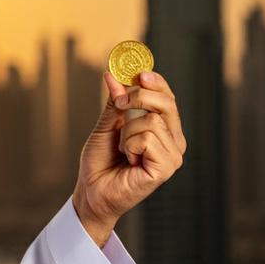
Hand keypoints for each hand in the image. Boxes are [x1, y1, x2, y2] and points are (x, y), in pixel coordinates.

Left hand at [72, 69, 186, 241]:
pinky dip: (129, 146)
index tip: (139, 73)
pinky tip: (128, 161)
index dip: (155, 82)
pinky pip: (147, 139)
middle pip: (167, 103)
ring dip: (126, 132)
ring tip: (122, 150)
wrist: (91, 191)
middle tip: (119, 104)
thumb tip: (114, 75)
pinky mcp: (166, 168)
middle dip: (139, 97)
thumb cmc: (100, 162)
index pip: (168, 97)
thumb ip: (114, 103)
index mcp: (164, 129)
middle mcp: (174, 141)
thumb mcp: (106, 126)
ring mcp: (173, 155)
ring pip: (152, 121)